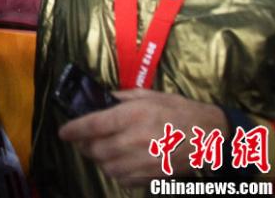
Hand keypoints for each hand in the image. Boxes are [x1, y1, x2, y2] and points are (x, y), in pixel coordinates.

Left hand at [58, 89, 226, 186]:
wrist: (211, 136)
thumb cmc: (180, 110)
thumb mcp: (150, 95)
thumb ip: (122, 98)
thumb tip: (102, 100)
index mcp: (133, 116)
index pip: (93, 125)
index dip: (73, 130)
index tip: (63, 132)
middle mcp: (135, 140)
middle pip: (96, 149)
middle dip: (84, 145)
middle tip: (84, 139)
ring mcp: (144, 161)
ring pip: (107, 167)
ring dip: (98, 159)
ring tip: (100, 149)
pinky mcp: (152, 176)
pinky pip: (123, 179)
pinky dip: (115, 171)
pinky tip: (119, 161)